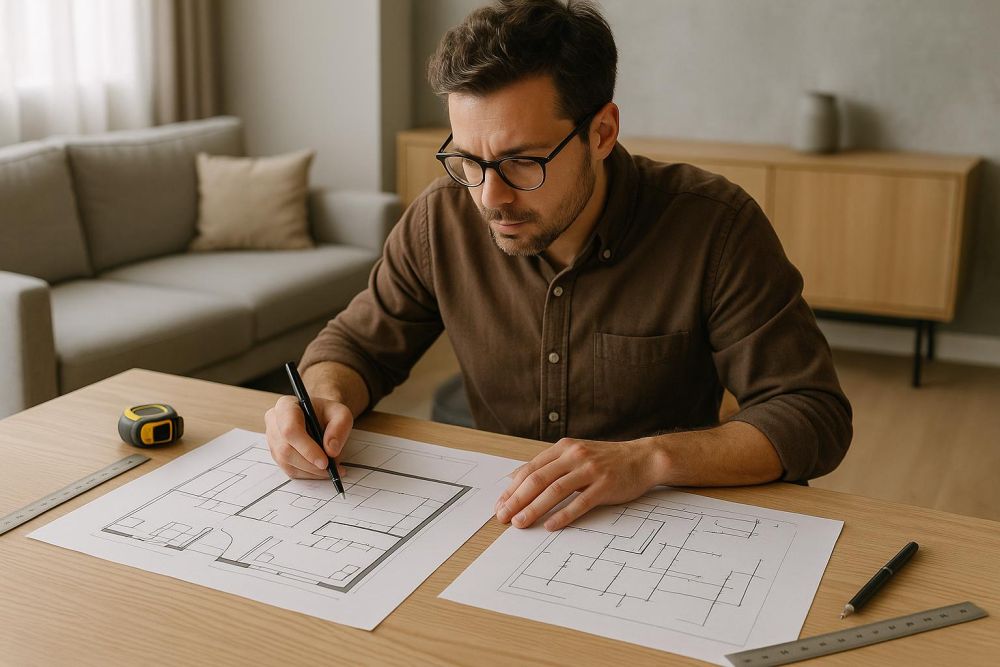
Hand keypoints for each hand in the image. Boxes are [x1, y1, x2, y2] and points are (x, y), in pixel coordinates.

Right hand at [264, 395, 352, 478]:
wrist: (320, 417)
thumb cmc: (328, 413)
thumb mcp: (341, 413)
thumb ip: (339, 427)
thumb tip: (331, 451)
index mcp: (286, 406)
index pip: (290, 430)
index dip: (307, 449)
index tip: (325, 461)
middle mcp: (274, 422)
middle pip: (286, 450)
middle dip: (311, 464)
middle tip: (332, 468)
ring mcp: (273, 440)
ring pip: (288, 463)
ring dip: (312, 470)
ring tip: (332, 468)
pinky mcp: (277, 455)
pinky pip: (291, 470)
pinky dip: (309, 474)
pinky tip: (322, 470)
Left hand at [494, 437, 662, 531]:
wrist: (642, 459)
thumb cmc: (605, 460)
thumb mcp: (575, 455)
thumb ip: (551, 466)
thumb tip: (518, 481)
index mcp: (563, 449)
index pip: (530, 469)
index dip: (512, 489)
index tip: (500, 505)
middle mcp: (574, 456)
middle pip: (538, 480)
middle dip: (516, 500)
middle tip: (503, 517)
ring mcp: (590, 470)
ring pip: (555, 491)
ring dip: (534, 509)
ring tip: (520, 523)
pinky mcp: (605, 485)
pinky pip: (580, 502)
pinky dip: (563, 515)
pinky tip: (550, 526)